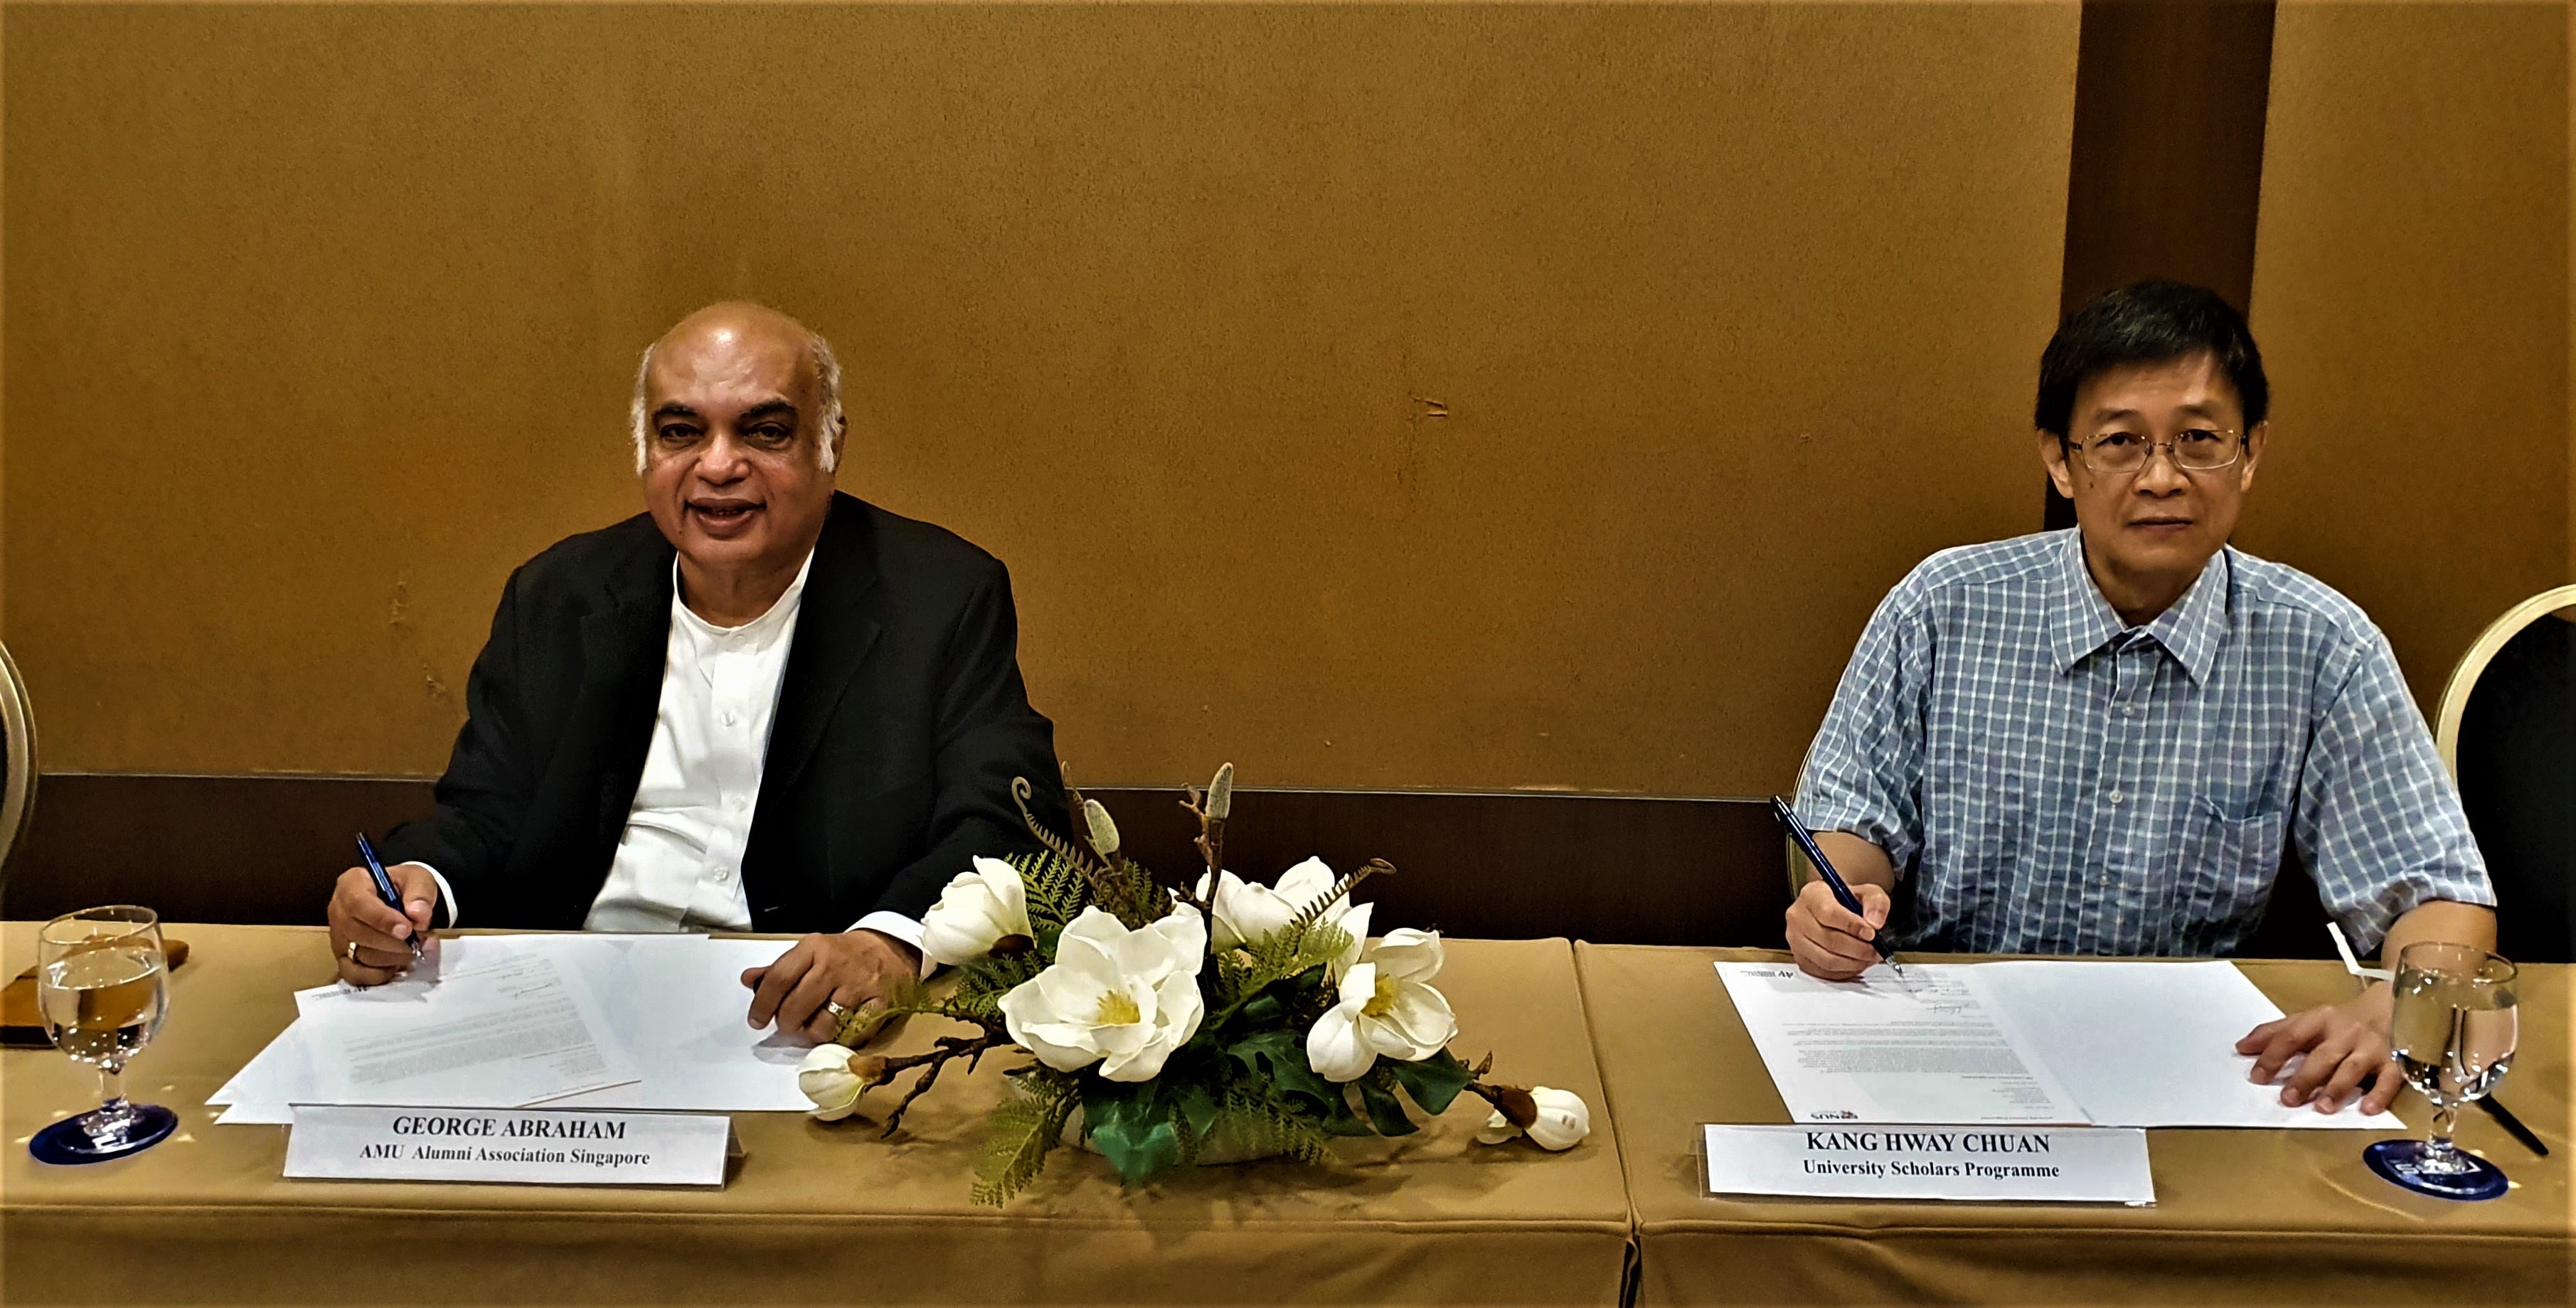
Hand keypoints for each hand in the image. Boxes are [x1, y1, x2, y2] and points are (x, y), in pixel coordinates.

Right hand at [326, 862, 437, 985]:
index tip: (407, 929)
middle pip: (359, 933)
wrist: (402, 902)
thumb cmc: (405, 888)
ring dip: (394, 957)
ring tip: (416, 948)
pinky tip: (398, 965)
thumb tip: (418, 915)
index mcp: (352, 884)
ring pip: (361, 955)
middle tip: (421, 940)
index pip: (359, 904)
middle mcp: (338, 911)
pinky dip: (379, 974)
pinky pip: (355, 974)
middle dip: (395, 941)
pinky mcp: (343, 958)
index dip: (383, 919)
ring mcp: (338, 937)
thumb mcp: (418, 879)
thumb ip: (420, 894)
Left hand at [741, 929, 920, 1043]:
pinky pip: (851, 1034)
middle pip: (796, 1007)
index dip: (762, 1004)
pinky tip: (838, 1028)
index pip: (779, 979)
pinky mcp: (878, 1004)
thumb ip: (779, 968)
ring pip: (822, 1025)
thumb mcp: (811, 951)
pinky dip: (841, 1038)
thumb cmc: (844, 954)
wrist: (891, 948)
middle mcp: (834, 965)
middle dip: (786, 1024)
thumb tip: (749, 980)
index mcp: (814, 948)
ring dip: (812, 1034)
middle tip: (788, 1026)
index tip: (756, 1021)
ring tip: (814, 1027)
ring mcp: (858, 986)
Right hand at [1785, 878, 1889, 980]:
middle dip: (1858, 948)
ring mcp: (1796, 941)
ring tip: (1869, 957)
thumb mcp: (1868, 893)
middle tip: (1876, 950)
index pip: (1828, 913)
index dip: (1852, 926)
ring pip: (1827, 959)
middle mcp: (1798, 917)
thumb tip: (1874, 923)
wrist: (1837, 912)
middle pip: (1829, 940)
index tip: (1871, 933)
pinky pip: (1825, 972)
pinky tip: (1856, 962)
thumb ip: (1876, 903)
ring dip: (1854, 962)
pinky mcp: (1801, 959)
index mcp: (1812, 895)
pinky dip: (1845, 971)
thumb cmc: (1848, 902)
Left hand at [2236, 987, 2399, 1114]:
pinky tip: (2368, 1109)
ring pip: (2352, 1068)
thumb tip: (2241, 1048)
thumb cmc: (2341, 1020)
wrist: (2391, 1006)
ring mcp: (2371, 1047)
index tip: (2256, 1076)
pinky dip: (2380, 1094)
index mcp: (2320, 1020)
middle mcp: (2345, 1033)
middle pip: (2322, 1055)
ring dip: (2336, 1088)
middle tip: (2288, 1099)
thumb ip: (2276, 1033)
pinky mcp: (2395, 1062)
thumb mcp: (2309, 1020)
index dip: (2273, 1056)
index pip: (2292, 1037)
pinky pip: (2389, 1079)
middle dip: (2304, 1077)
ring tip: (2322, 1107)